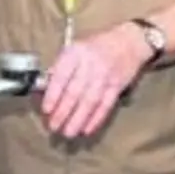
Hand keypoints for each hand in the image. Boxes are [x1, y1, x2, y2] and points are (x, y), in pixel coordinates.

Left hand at [40, 23, 154, 138]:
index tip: (46, 110)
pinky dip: (96, 119)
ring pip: (89, 101)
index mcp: (75, 53)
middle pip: (75, 92)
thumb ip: (60, 68)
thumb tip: (44, 89)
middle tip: (54, 126)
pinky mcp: (118, 86)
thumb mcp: (75, 48)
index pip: (61, 76)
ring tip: (68, 132)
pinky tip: (87, 129)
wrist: (130, 40)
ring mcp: (105, 75)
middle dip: (63, 112)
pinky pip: (105, 105)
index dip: (53, 95)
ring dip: (78, 119)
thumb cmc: (97, 45)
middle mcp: (90, 64)